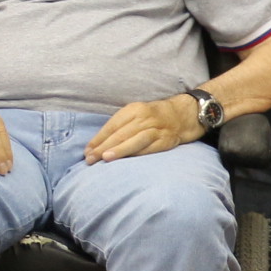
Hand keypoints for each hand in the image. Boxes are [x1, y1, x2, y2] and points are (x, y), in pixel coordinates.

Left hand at [85, 94, 205, 161]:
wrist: (184, 114)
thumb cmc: (153, 117)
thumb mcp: (136, 114)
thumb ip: (119, 126)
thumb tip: (97, 144)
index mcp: (134, 109)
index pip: (112, 125)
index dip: (98, 138)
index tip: (87, 150)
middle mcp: (144, 117)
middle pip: (121, 133)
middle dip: (103, 147)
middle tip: (90, 159)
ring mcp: (157, 129)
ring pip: (135, 139)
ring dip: (119, 149)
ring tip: (106, 158)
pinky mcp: (167, 140)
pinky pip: (150, 147)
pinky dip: (138, 154)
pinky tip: (128, 160)